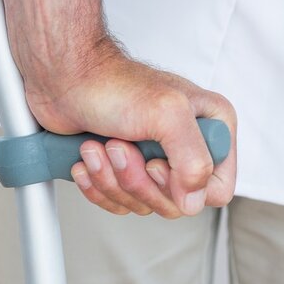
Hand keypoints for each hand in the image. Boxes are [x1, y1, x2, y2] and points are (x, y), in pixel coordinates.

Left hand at [25, 43, 236, 218]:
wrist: (67, 80)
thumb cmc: (112, 84)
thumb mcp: (167, 113)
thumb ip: (193, 159)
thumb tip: (193, 200)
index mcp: (210, 127)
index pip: (216, 188)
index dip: (183, 185)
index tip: (155, 161)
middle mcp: (187, 145)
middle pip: (175, 202)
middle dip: (137, 179)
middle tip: (120, 146)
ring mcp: (155, 159)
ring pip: (144, 204)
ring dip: (112, 179)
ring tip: (100, 146)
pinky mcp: (126, 170)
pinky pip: (119, 202)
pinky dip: (98, 184)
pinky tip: (89, 159)